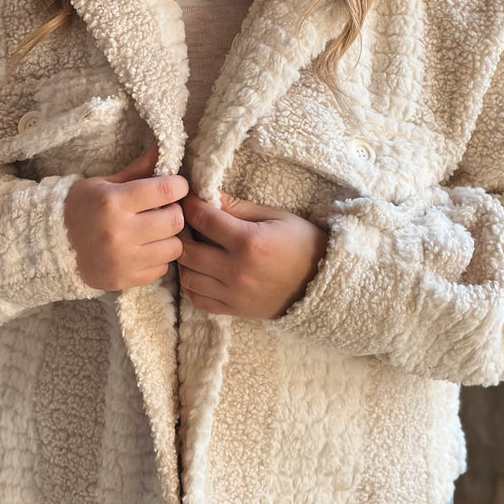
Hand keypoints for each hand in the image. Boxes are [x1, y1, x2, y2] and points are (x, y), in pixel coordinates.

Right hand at [64, 142, 187, 290]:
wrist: (52, 245)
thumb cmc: (81, 207)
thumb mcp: (105, 183)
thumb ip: (138, 170)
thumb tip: (163, 147)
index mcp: (113, 201)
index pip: (166, 190)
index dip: (178, 186)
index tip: (176, 186)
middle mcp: (118, 232)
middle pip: (175, 220)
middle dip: (174, 212)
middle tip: (165, 209)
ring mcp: (122, 260)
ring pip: (174, 248)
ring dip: (169, 238)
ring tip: (156, 232)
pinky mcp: (124, 279)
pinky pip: (161, 269)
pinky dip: (157, 258)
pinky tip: (144, 250)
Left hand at [179, 192, 328, 318]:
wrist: (323, 283)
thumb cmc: (301, 243)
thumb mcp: (274, 216)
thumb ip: (237, 207)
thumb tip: (207, 192)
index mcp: (248, 241)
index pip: (202, 219)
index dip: (189, 205)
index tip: (187, 198)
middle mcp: (236, 270)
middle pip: (187, 250)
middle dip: (181, 232)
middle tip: (185, 223)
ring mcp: (233, 293)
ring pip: (187, 277)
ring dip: (185, 259)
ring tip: (193, 246)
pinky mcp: (234, 310)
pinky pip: (198, 299)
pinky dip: (192, 284)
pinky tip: (200, 270)